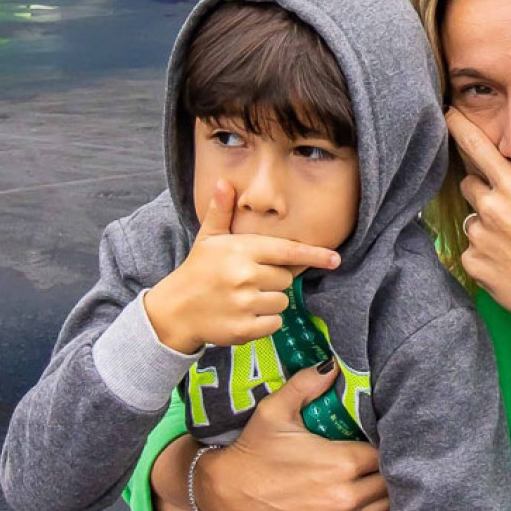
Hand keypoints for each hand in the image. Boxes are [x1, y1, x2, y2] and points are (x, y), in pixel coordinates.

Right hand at [143, 181, 341, 356]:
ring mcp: (245, 304)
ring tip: (244, 297)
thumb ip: (222, 211)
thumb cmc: (198, 270)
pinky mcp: (244, 328)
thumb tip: (224, 182)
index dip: (313, 254)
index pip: (287, 251)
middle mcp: (245, 276)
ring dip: (269, 301)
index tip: (335, 258)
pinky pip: (274, 323)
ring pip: (282, 301)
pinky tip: (244, 314)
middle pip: (287, 278)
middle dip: (274, 279)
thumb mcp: (209, 238)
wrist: (175, 309)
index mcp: (242, 250)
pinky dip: (265, 322)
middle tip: (249, 279)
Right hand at [175, 366, 391, 510]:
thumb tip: (333, 363)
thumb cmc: (254, 448)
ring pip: (387, 510)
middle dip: (390, 468)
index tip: (381, 435)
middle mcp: (346, 496)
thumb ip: (307, 384)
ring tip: (379, 480)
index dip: (388, 443)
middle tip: (380, 457)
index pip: (387, 452)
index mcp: (341, 462)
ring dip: (387, 496)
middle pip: (392, 482)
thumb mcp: (276, 409)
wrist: (228, 490)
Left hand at [446, 110, 510, 350]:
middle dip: (486, 188)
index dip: (459, 126)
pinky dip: (486, 252)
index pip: (476, 146)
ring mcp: (480, 238)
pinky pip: (471, 249)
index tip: (448, 112)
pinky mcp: (474, 264)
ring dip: (487, 223)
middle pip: (470, 183)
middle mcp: (491, 208)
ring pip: (472, 218)